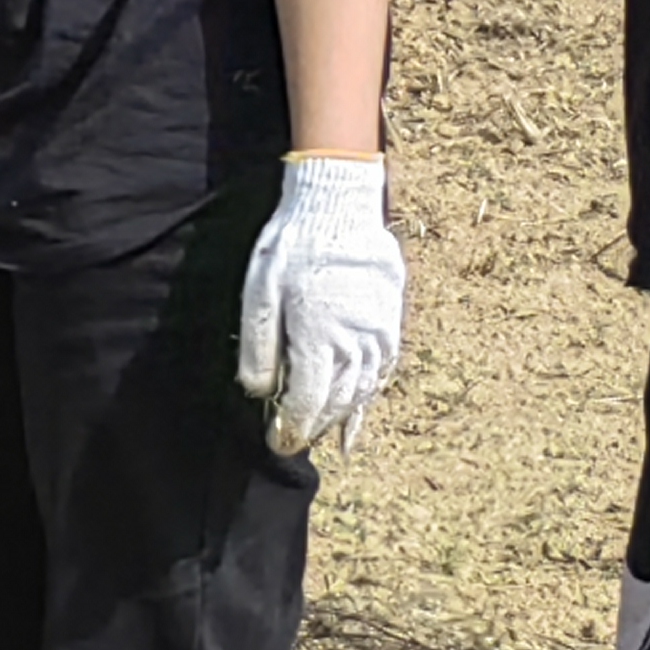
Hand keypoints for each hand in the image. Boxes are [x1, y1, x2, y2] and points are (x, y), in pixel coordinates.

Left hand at [236, 154, 408, 455]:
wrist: (338, 205)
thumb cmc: (291, 246)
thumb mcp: (258, 293)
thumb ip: (259, 348)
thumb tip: (259, 394)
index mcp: (319, 336)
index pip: (308, 401)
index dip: (292, 429)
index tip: (277, 445)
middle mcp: (356, 341)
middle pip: (337, 401)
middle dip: (315, 427)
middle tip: (292, 442)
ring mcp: (379, 332)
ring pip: (363, 389)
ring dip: (343, 416)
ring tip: (324, 434)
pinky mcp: (391, 320)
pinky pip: (385, 368)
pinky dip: (370, 393)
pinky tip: (360, 410)